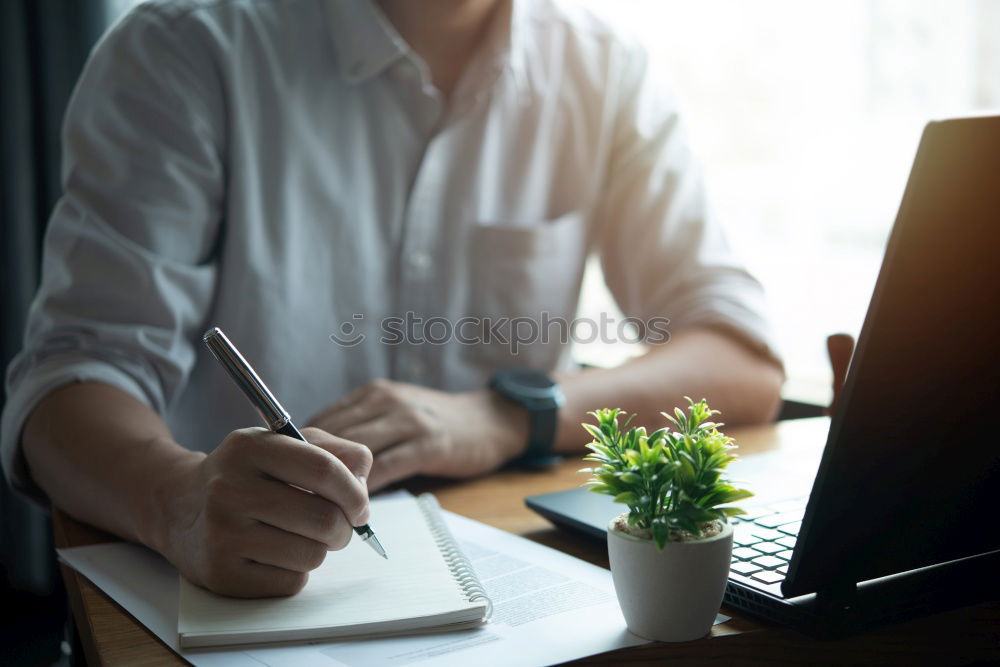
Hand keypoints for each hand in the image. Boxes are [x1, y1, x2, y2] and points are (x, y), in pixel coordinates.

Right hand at [153, 427, 371, 597]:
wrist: (181, 508)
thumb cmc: (249, 474)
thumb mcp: (284, 445)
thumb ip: (333, 451)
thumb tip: (363, 480)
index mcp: (248, 447)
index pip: (323, 469)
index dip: (354, 491)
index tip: (361, 506)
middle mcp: (228, 488)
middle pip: (323, 519)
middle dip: (343, 527)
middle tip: (337, 526)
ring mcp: (221, 534)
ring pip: (311, 555)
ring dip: (320, 549)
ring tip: (301, 537)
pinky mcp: (221, 574)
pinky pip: (290, 582)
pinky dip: (296, 572)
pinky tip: (276, 555)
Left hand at [307, 380, 528, 490]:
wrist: (491, 420)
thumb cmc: (436, 422)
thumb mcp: (394, 412)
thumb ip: (360, 427)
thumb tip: (313, 459)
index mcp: (373, 394)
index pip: (323, 421)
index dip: (299, 452)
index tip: (284, 480)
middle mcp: (387, 402)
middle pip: (334, 436)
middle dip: (311, 469)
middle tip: (292, 500)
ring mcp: (408, 422)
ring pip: (356, 453)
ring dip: (337, 483)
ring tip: (319, 509)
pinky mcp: (428, 445)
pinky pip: (387, 468)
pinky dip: (367, 489)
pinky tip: (356, 507)